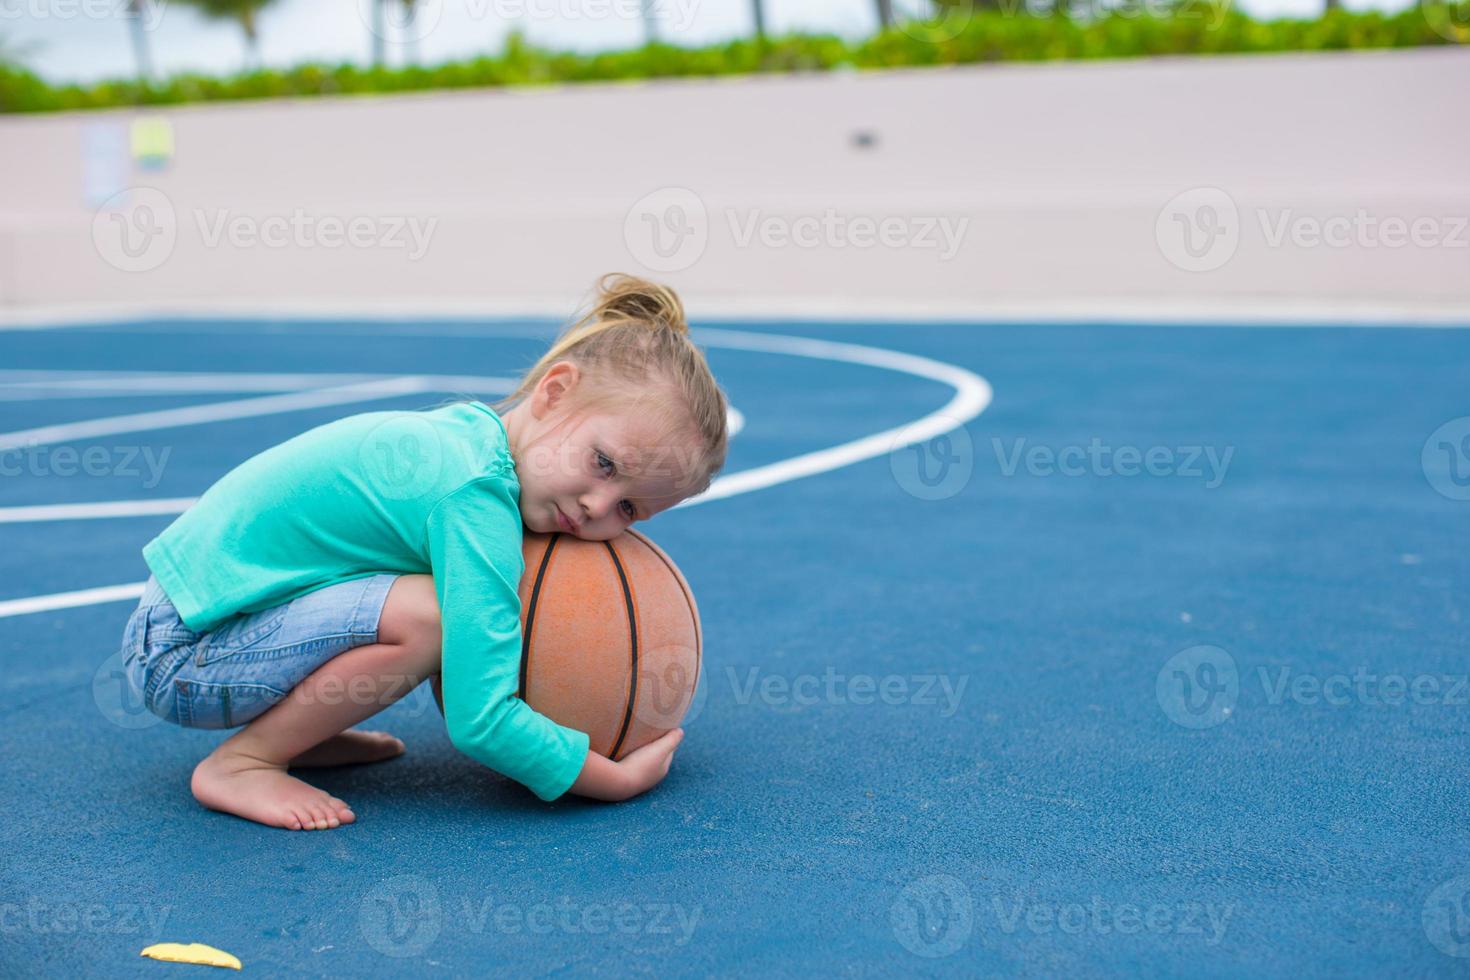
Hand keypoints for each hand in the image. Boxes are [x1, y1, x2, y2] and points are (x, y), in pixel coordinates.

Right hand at [569, 729, 683, 801]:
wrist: (617, 782)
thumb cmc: (641, 764)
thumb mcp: (660, 749)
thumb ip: (672, 739)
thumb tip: (680, 731)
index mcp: (663, 768)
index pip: (668, 751)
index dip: (667, 739)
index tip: (662, 728)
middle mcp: (652, 775)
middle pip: (656, 756)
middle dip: (654, 744)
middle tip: (648, 731)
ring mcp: (638, 777)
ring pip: (642, 760)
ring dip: (641, 750)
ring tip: (635, 739)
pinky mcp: (625, 778)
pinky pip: (630, 764)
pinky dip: (630, 756)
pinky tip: (623, 750)